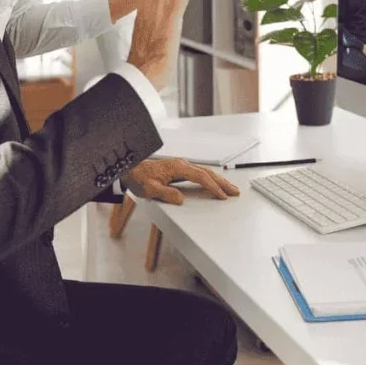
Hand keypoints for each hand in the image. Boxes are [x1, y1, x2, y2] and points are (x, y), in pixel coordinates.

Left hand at [122, 158, 239, 204]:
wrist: (130, 169)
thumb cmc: (139, 178)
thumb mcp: (150, 189)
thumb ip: (166, 194)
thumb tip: (181, 199)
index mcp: (177, 168)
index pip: (200, 177)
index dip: (212, 187)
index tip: (221, 195)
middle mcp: (181, 164)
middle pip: (207, 173)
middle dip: (222, 182)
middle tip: (234, 191)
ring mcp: (181, 166)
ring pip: (205, 172)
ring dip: (218, 180)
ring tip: (229, 189)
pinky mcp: (180, 169)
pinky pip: (199, 173)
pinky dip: (210, 178)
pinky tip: (214, 184)